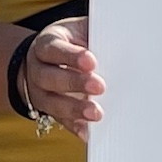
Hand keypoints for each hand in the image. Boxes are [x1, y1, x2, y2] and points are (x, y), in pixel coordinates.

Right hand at [25, 17, 102, 139]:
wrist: (43, 60)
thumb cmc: (71, 42)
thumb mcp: (78, 29)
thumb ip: (94, 31)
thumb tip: (124, 30)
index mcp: (46, 45)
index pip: (54, 49)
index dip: (70, 55)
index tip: (91, 60)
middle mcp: (38, 70)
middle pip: (50, 77)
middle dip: (74, 82)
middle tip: (100, 86)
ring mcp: (40, 93)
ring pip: (51, 103)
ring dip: (74, 109)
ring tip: (96, 113)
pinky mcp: (49, 111)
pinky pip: (59, 121)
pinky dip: (74, 127)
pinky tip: (88, 132)